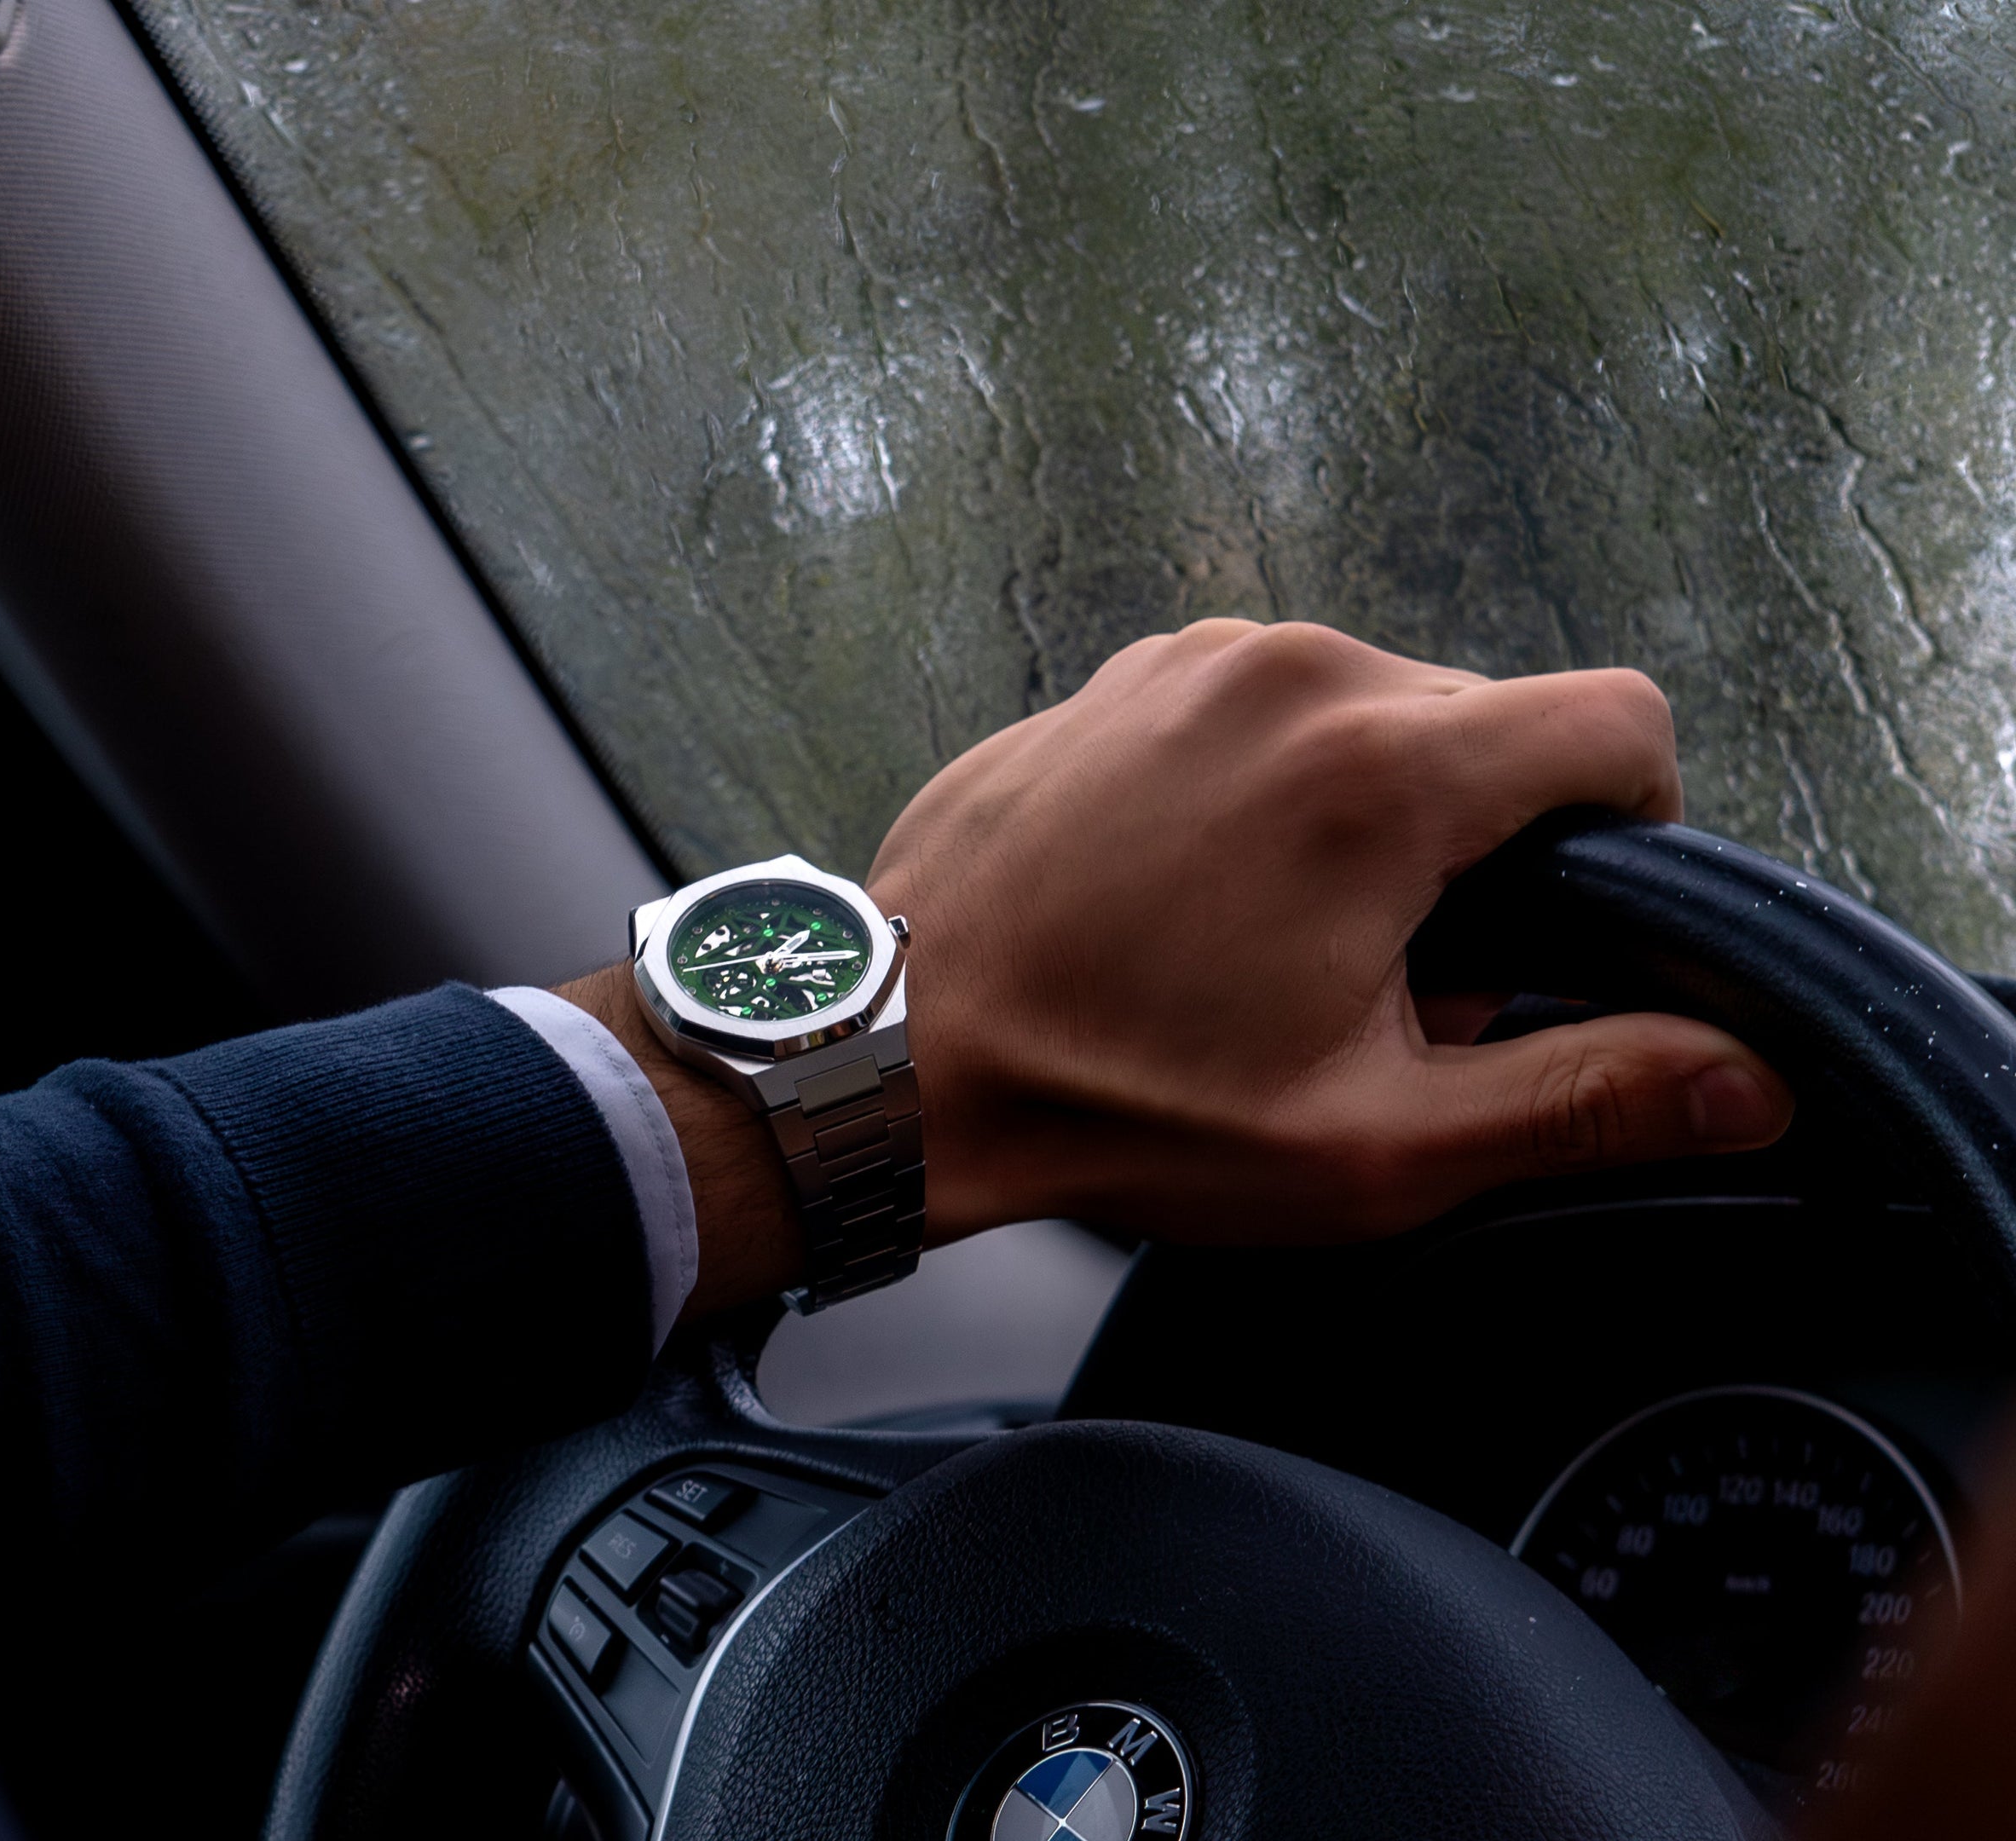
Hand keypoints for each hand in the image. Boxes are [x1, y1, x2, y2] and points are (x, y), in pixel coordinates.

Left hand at [563, 620, 1792, 1316]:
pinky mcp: (1113, 681)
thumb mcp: (1377, 1146)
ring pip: (1370, 713)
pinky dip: (1263, 791)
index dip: (1630, 831)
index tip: (1561, 926)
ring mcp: (1187, 662)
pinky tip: (1192, 902)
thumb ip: (1585, 1096)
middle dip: (1479, 844)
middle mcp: (1291, 671)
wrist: (891, 1055)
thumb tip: (1753, 1079)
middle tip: (1389, 980)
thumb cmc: (1117, 1102)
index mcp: (1380, 763)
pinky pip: (1255, 712)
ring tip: (1275, 947)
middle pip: (1486, 723)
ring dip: (1367, 816)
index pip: (1616, 724)